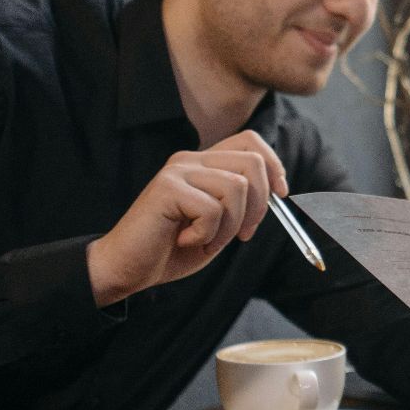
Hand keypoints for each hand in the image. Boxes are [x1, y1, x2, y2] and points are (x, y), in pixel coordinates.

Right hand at [87, 130, 288, 306]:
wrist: (128, 268)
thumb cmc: (173, 249)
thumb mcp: (220, 225)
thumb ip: (242, 204)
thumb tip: (279, 190)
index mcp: (204, 164)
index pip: (250, 142)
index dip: (274, 166)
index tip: (281, 195)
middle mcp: (190, 160)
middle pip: (251, 162)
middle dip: (259, 205)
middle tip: (242, 235)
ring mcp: (177, 171)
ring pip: (236, 187)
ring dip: (230, 226)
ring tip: (206, 240)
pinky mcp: (167, 188)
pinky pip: (212, 210)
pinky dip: (207, 234)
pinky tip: (184, 240)